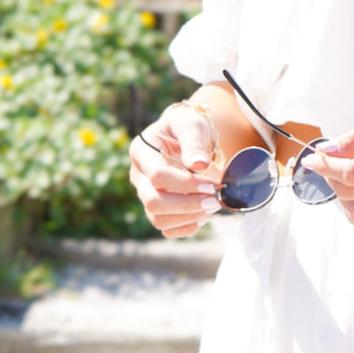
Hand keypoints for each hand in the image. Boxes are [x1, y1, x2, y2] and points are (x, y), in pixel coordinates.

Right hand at [128, 105, 222, 237]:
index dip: (186, 184)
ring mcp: (145, 194)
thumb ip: (194, 142)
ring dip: (189, 217)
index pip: (157, 176)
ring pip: (158, 219)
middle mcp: (138, 176)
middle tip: (215, 200)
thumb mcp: (191, 124)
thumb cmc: (186, 126)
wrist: (186, 136)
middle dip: (188, 204)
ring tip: (213, 206)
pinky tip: (205, 215)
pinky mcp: (157, 208)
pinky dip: (187, 227)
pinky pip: (167, 229)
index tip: (212, 185)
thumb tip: (200, 165)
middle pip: (153, 202)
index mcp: (141, 151)